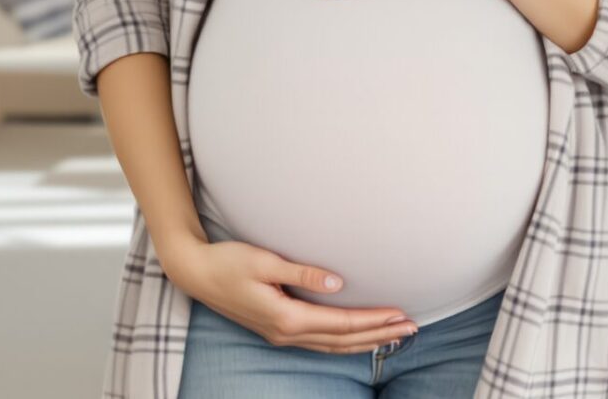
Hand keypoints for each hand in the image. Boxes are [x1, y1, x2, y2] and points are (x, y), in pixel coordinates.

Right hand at [161, 237, 416, 353]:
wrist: (195, 273)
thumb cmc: (227, 262)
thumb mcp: (264, 261)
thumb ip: (302, 273)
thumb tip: (339, 284)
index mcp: (286, 318)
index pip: (342, 323)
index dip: (374, 320)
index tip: (401, 314)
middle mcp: (286, 333)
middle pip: (343, 341)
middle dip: (379, 334)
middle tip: (412, 328)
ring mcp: (280, 335)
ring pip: (333, 346)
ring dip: (365, 341)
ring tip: (394, 335)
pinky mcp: (276, 329)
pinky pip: (320, 343)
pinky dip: (344, 342)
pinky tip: (356, 338)